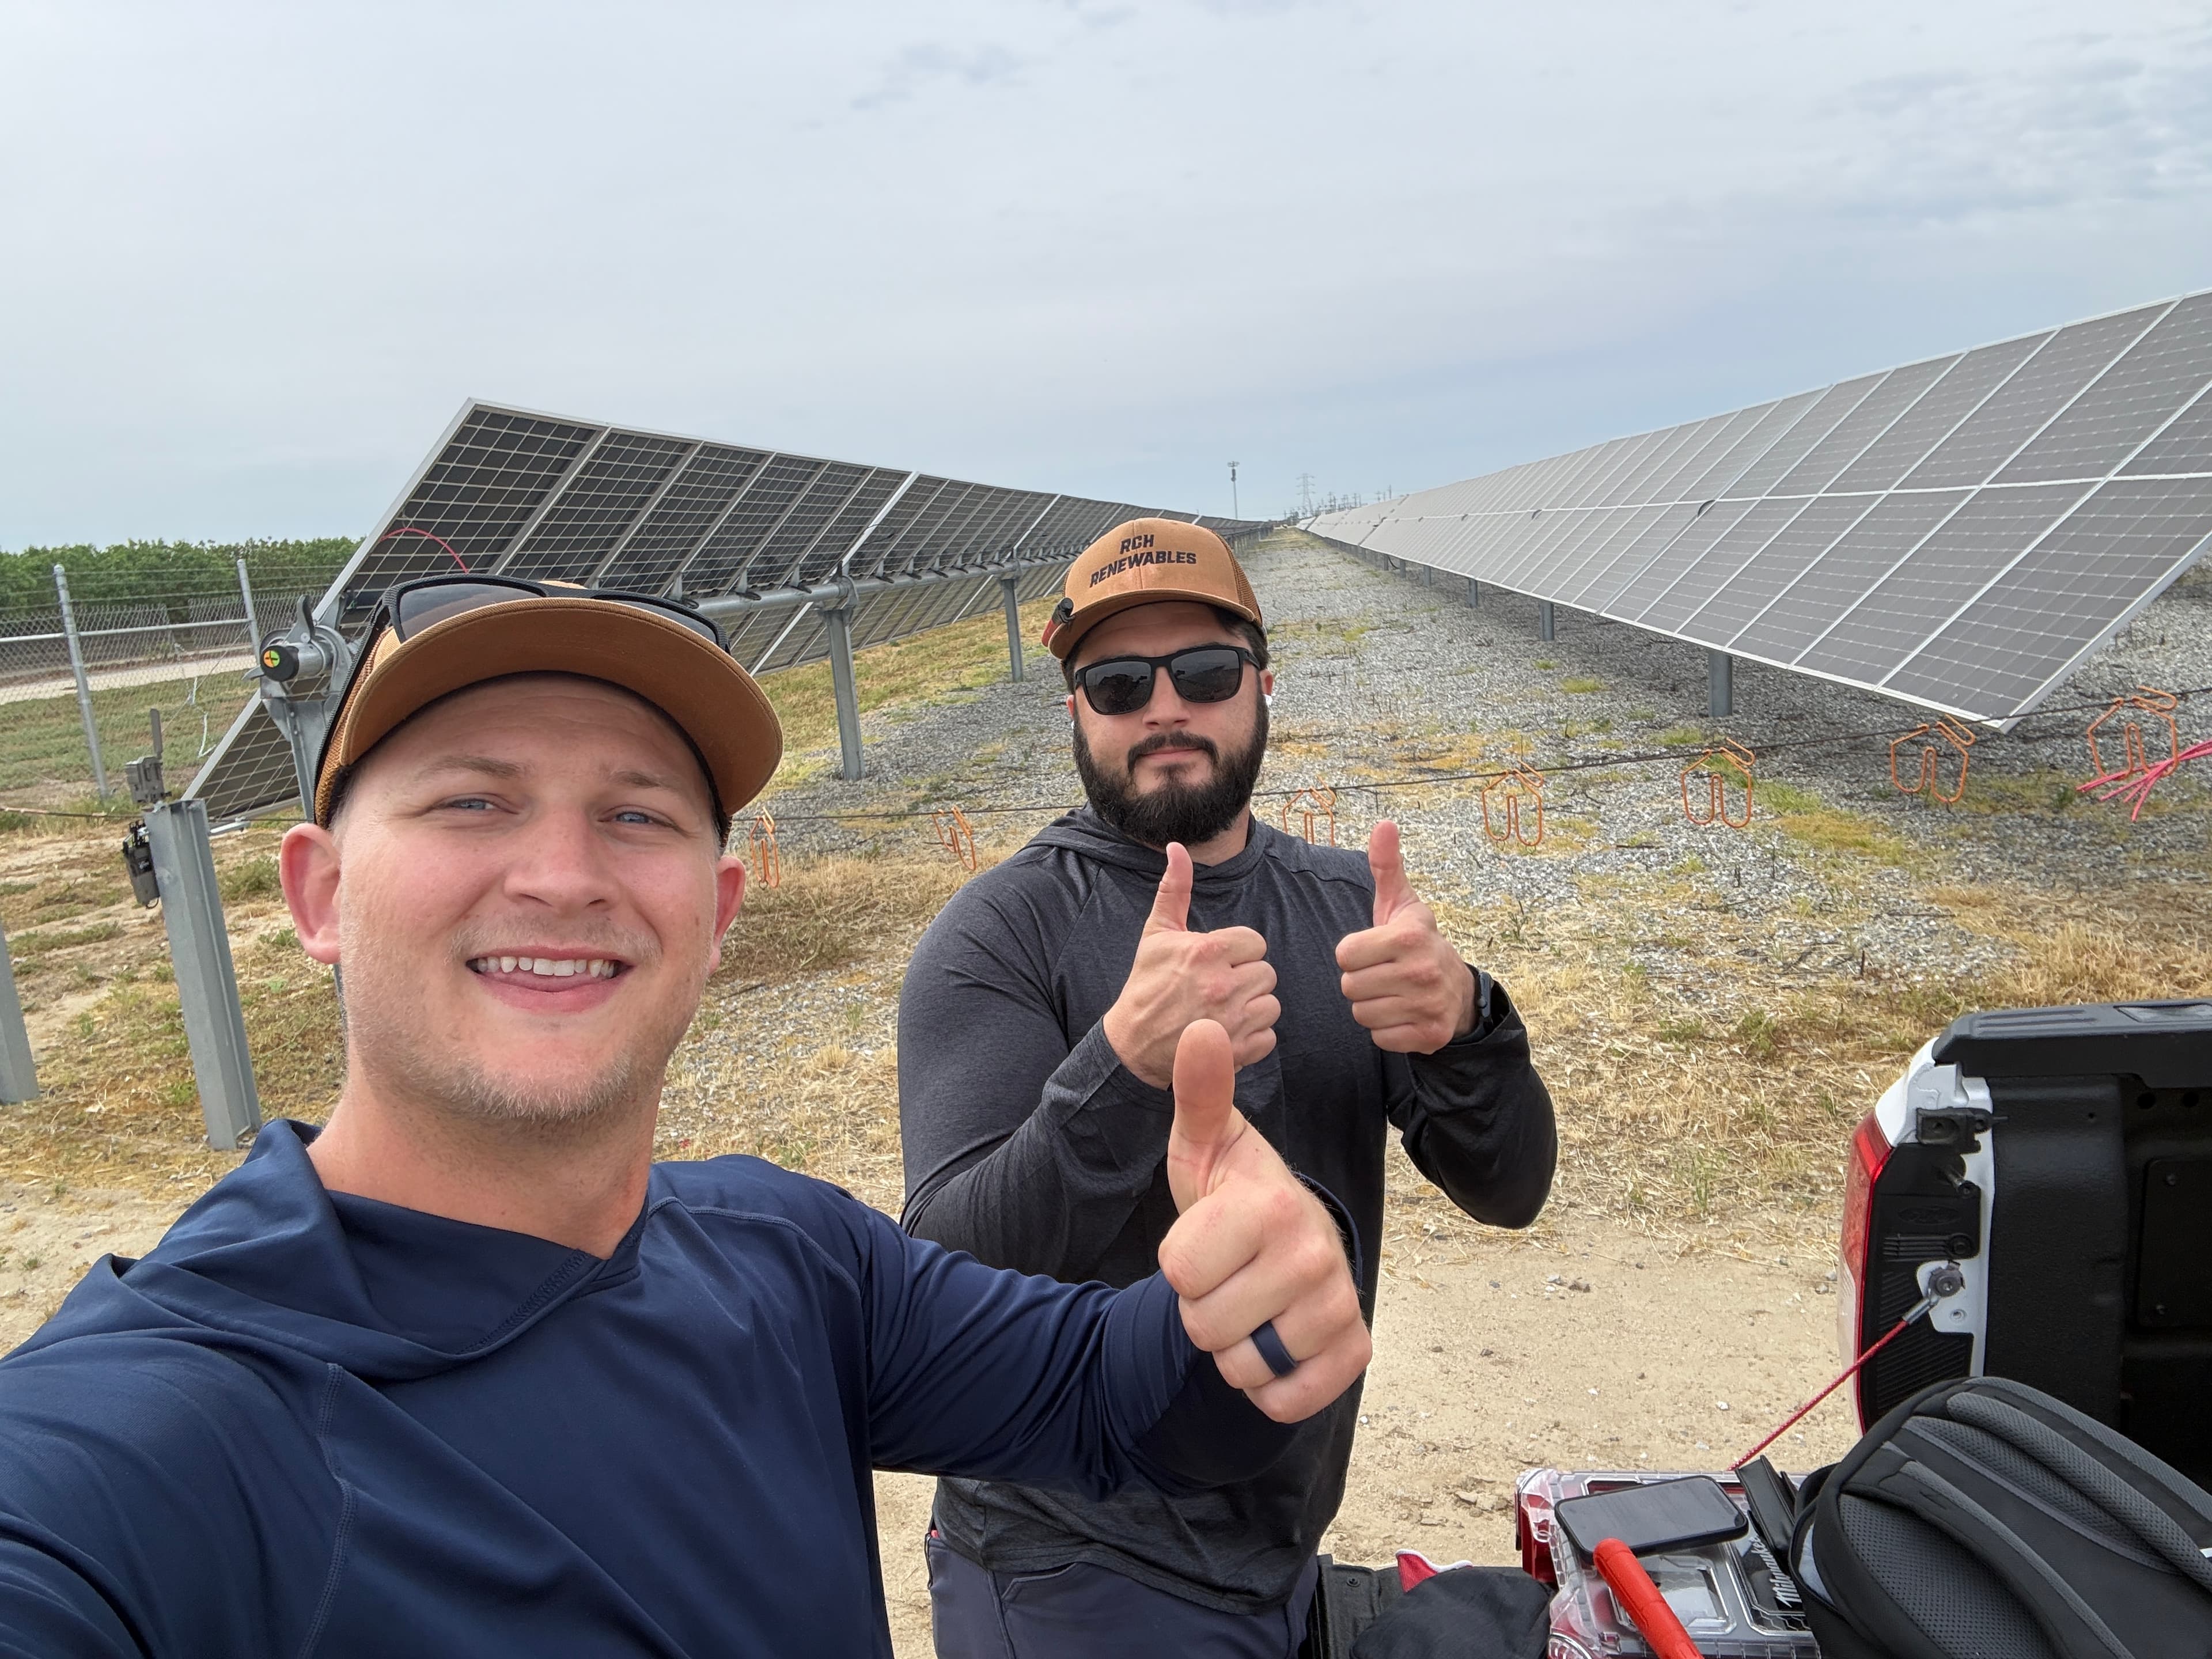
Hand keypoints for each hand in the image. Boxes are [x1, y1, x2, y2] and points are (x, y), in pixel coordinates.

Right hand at [1101, 843, 1279, 1088]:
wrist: (1131, 1045)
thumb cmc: (1146, 985)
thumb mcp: (1156, 933)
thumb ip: (1175, 889)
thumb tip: (1177, 847)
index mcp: (1207, 951)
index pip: (1256, 942)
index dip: (1239, 952)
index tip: (1219, 962)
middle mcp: (1223, 984)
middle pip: (1267, 973)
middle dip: (1247, 979)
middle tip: (1220, 987)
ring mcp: (1231, 1020)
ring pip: (1271, 1005)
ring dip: (1253, 1008)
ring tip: (1226, 1010)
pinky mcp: (1237, 1051)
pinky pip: (1269, 1037)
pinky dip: (1253, 1038)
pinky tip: (1229, 1032)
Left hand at [1157, 1021, 1369, 1421]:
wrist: (1292, 1248)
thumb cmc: (1236, 1197)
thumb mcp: (1209, 1145)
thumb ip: (1200, 1093)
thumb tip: (1202, 1025)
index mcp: (1270, 1204)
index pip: (1176, 1270)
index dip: (1179, 1260)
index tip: (1209, 1238)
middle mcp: (1313, 1255)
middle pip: (1201, 1324)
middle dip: (1203, 1306)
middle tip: (1230, 1273)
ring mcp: (1337, 1309)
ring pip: (1238, 1366)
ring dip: (1233, 1345)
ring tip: (1251, 1302)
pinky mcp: (1353, 1356)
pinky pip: (1281, 1401)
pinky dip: (1269, 1385)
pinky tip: (1277, 1342)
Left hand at [1334, 820, 1478, 1053]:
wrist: (1458, 989)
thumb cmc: (1416, 942)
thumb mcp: (1401, 903)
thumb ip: (1386, 864)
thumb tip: (1384, 824)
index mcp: (1409, 937)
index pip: (1345, 954)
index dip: (1354, 953)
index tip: (1374, 950)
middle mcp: (1421, 971)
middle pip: (1350, 987)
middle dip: (1361, 981)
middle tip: (1384, 973)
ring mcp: (1428, 1005)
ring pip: (1362, 1014)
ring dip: (1371, 1006)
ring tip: (1392, 993)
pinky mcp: (1430, 1035)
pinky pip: (1379, 1038)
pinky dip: (1386, 1030)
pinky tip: (1402, 1014)